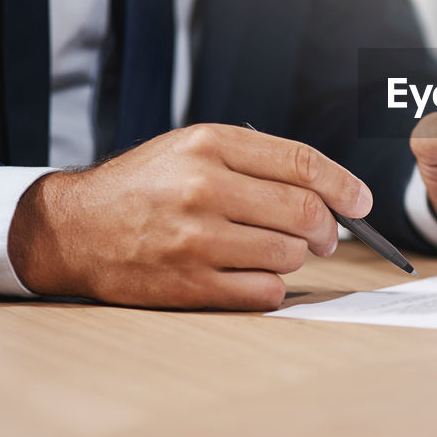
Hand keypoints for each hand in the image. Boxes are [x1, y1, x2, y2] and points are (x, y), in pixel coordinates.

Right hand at [9, 124, 372, 309]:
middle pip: (305, 212)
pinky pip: (264, 292)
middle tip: (324, 236)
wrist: (74, 227)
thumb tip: (333, 192)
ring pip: (289, 255)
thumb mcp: (193, 148)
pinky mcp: (189, 284)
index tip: (362, 202)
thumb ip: (258, 162)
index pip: (303, 163)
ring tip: (276, 251)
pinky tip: (255, 276)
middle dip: (328, 229)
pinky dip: (272, 287)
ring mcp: (196, 239)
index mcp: (211, 145)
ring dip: (296, 258)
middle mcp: (205, 188)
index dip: (344, 185)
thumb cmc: (146, 186)